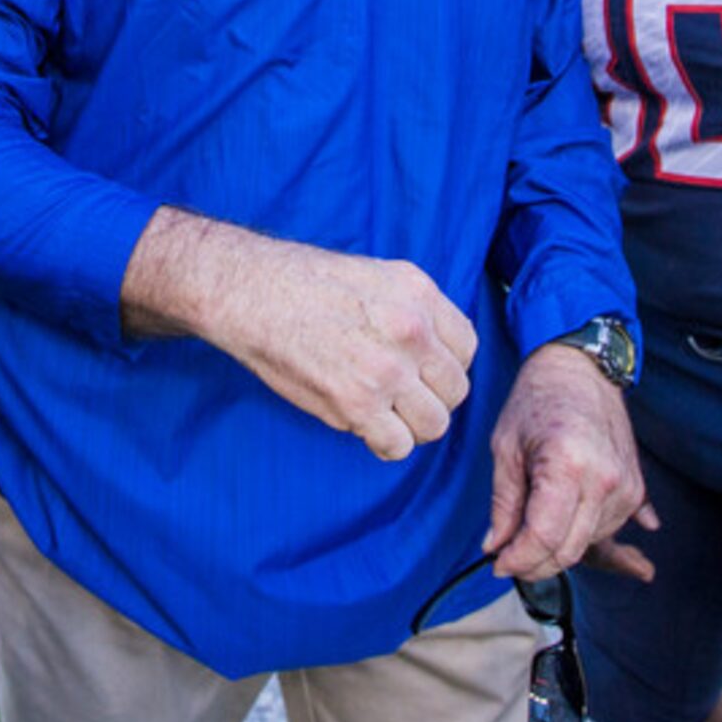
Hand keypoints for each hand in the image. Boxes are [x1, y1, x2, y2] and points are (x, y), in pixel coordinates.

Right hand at [142, 217, 476, 460]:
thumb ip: (415, 310)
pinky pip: (397, 446)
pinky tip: (368, 426)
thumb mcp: (377, 275)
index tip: (423, 369)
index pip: (468, 347)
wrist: (253, 294)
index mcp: (419, 293)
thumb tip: (440, 351)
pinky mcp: (356, 404)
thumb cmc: (306, 284)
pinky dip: (385, 443)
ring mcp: (386, 370)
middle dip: (432, 398)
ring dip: (412, 425)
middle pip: (455, 390)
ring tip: (386, 413)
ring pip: (434, 424)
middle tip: (402, 395)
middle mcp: (411, 331)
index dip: (446, 365)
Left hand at [484, 343, 653, 582]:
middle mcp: (604, 480)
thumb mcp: (505, 446)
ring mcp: (625, 487)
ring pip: (588, 542)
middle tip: (508, 558)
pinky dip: (586, 533)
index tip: (498, 564)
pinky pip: (609, 528)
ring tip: (533, 526)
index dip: (518, 561)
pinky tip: (578, 532)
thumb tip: (496, 547)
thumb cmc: (537, 399)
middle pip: (570, 549)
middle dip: (536, 564)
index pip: (545, 538)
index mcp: (567, 465)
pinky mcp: (635, 488)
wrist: (581, 369)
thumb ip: (503, 503)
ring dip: (559, 546)